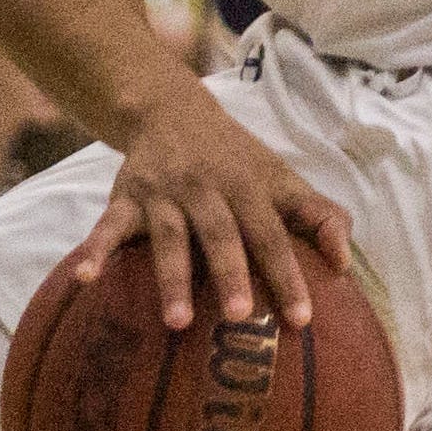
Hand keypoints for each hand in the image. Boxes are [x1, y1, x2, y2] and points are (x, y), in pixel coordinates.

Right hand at [69, 84, 354, 327]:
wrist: (170, 108)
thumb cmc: (237, 161)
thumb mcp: (281, 180)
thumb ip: (320, 217)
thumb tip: (346, 263)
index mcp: (248, 187)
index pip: (273, 235)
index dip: (288, 274)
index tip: (302, 318)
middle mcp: (206, 189)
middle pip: (220, 234)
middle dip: (230, 274)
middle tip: (238, 317)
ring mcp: (163, 194)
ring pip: (168, 237)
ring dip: (171, 277)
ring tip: (176, 322)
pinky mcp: (125, 197)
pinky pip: (107, 226)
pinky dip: (95, 250)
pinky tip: (84, 277)